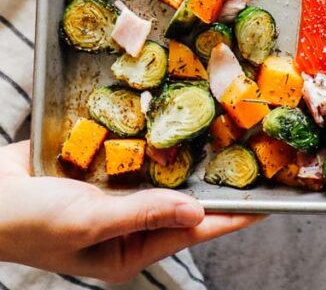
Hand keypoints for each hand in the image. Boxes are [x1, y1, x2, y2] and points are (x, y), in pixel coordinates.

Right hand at [0, 141, 260, 282]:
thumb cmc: (30, 224)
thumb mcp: (91, 223)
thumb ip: (145, 213)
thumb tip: (196, 212)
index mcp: (129, 249)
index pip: (193, 230)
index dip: (230, 215)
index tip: (266, 201)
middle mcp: (128, 218)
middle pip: (182, 195)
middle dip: (211, 174)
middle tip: (248, 149)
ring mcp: (114, 187)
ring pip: (161, 165)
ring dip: (183, 145)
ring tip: (222, 123)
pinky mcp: (100, 158)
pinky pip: (134, 142)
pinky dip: (150, 127)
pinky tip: (170, 107)